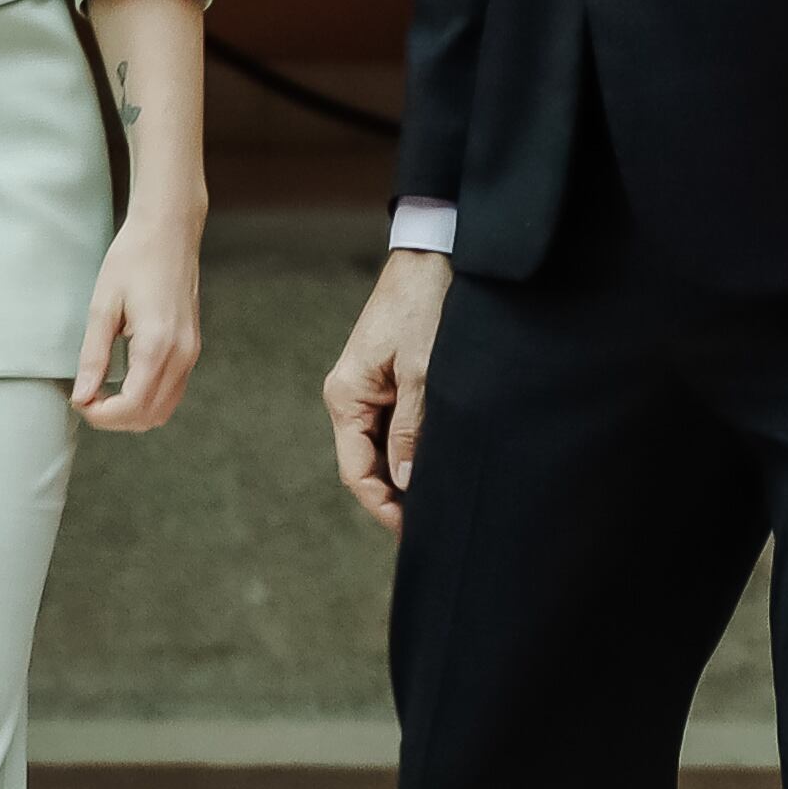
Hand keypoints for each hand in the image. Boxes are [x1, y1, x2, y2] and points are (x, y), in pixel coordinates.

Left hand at [74, 207, 203, 432]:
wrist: (169, 231)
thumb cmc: (133, 259)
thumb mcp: (102, 306)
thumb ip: (93, 356)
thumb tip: (82, 396)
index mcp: (157, 344)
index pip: (131, 406)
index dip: (101, 415)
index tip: (79, 401)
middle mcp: (181, 354)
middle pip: (149, 416)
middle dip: (114, 418)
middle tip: (86, 398)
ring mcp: (191, 352)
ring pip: (164, 409)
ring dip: (131, 412)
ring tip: (102, 392)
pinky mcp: (192, 348)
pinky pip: (173, 391)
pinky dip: (147, 399)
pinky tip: (123, 382)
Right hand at [322, 249, 454, 529]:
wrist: (432, 256)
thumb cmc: (424, 306)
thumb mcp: (423, 371)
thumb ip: (413, 428)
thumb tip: (406, 481)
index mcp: (345, 396)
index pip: (356, 471)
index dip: (384, 507)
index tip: (414, 532)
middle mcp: (348, 397)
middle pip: (366, 465)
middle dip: (396, 496)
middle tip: (435, 522)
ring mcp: (367, 390)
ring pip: (381, 448)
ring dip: (406, 473)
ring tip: (442, 496)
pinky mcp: (386, 381)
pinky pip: (393, 427)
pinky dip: (412, 447)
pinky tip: (437, 462)